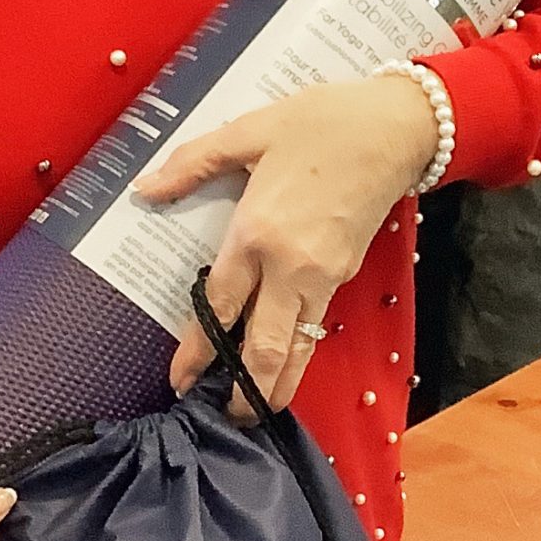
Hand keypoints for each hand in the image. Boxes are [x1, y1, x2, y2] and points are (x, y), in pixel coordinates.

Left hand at [132, 74, 435, 421]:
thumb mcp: (251, 130)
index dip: (198, 350)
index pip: (220, 305)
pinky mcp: (346, 274)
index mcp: (258, 232)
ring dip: (278, 384)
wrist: (395, 127)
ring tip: (257, 412)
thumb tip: (145, 188)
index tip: (180, 381)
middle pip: (264, 346)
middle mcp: (290, 266)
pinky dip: (299, 354)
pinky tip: (285, 362)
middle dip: (245, 390)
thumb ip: (194, 162)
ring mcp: (324, 276)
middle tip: (225, 418)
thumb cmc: (322, 122)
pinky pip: (315, 326)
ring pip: (298, 348)